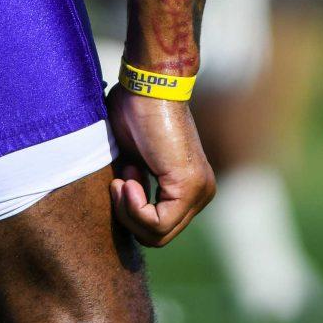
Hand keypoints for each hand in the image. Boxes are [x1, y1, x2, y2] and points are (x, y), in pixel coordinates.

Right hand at [107, 85, 213, 246]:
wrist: (147, 84)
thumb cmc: (134, 112)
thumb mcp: (132, 160)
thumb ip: (135, 187)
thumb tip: (121, 210)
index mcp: (189, 188)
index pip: (158, 229)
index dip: (131, 211)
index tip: (125, 176)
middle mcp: (201, 193)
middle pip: (157, 237)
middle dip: (129, 214)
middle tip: (122, 177)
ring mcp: (199, 192)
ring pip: (157, 235)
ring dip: (129, 209)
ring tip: (126, 175)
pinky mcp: (189, 187)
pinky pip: (157, 224)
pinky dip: (134, 207)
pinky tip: (129, 178)